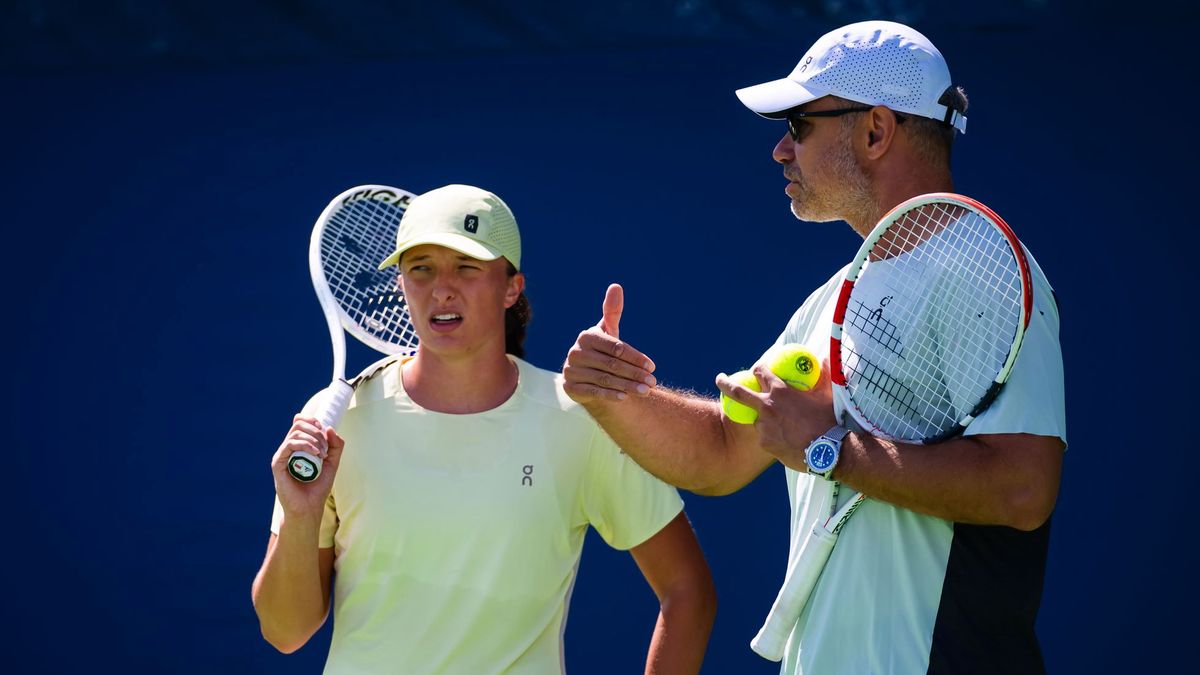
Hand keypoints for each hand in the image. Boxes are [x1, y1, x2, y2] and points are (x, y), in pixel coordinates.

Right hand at [270, 415, 344, 518]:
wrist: (309, 508)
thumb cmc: (318, 486)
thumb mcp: (332, 462)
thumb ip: (335, 445)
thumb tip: (329, 427)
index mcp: (298, 447)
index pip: (301, 423)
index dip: (314, 422)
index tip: (325, 432)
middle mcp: (288, 449)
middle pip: (298, 425)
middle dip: (316, 431)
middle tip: (326, 447)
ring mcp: (281, 456)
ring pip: (295, 433)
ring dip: (313, 439)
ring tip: (323, 453)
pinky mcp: (277, 464)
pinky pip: (289, 445)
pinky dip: (305, 445)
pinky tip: (316, 453)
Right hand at [563, 283, 657, 404]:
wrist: (587, 375)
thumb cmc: (603, 350)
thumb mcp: (608, 332)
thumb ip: (612, 311)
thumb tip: (616, 286)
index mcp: (587, 336)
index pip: (616, 347)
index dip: (636, 357)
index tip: (652, 366)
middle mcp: (576, 352)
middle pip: (612, 364)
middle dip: (635, 373)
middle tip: (653, 382)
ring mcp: (571, 370)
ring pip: (605, 379)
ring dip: (627, 386)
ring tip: (646, 391)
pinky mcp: (569, 387)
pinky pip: (593, 391)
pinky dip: (610, 394)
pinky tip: (625, 397)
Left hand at [714, 359, 836, 470]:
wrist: (827, 452)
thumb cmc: (828, 421)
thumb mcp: (827, 395)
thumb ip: (824, 374)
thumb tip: (823, 358)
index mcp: (779, 391)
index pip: (761, 372)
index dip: (758, 368)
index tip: (756, 369)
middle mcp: (766, 406)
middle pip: (737, 391)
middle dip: (724, 383)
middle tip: (719, 378)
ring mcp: (762, 425)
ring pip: (757, 419)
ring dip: (764, 420)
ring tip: (783, 427)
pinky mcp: (763, 443)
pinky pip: (764, 436)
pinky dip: (771, 435)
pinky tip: (785, 440)